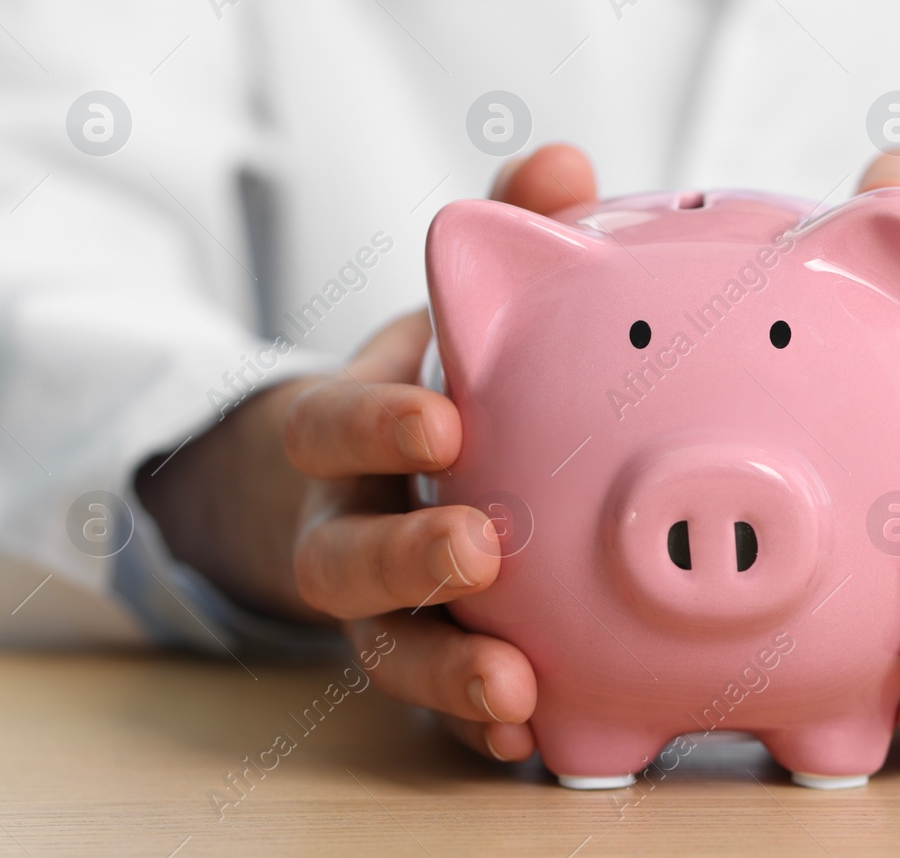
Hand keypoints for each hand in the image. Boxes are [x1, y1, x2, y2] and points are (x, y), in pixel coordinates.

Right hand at [286, 144, 599, 761]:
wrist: (349, 480)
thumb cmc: (420, 387)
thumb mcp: (444, 312)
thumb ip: (499, 233)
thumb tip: (564, 162)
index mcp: (347, 435)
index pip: (335, 425)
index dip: (378, 426)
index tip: (440, 422)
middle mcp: (345, 523)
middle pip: (347, 558)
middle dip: (408, 560)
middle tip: (479, 555)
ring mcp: (375, 604)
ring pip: (387, 648)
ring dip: (448, 672)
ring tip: (515, 691)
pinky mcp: (419, 654)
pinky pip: (438, 704)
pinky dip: (479, 726)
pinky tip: (536, 738)